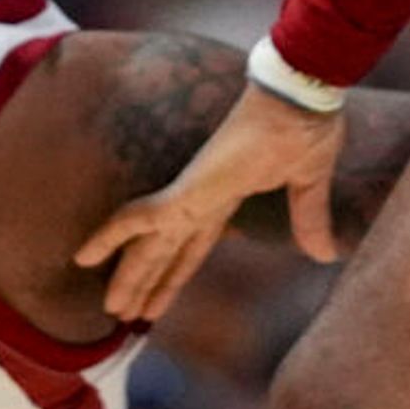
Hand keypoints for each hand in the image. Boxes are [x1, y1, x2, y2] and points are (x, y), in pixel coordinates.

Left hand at [75, 82, 342, 323]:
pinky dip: (110, 236)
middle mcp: (205, 198)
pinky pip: (140, 218)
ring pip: (150, 245)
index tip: (162, 299)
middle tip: (125, 313)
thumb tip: (325, 255)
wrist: (300, 95)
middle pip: (169, 252)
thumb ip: (310, 219)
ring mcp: (193, 194)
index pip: (197, 245)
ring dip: (130, 276)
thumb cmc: (307, 125)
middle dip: (149, 283)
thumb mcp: (309, 184)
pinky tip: (83, 256)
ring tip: (111, 309)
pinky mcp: (189, 190)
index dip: (178, 273)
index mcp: (229, 194)